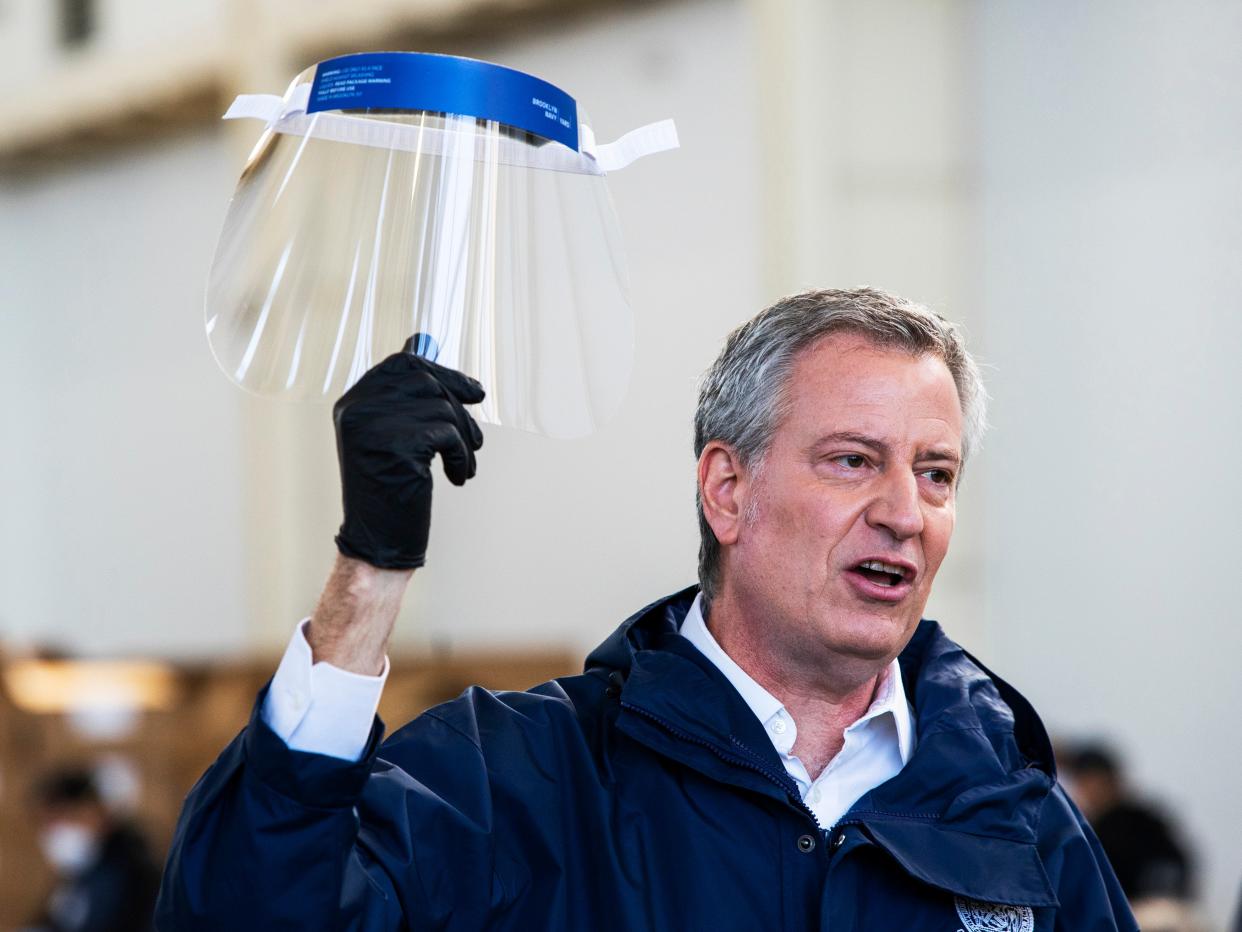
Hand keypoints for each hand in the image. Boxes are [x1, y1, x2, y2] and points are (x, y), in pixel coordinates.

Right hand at [332, 339, 484, 568]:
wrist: (378, 544)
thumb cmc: (391, 493)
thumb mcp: (393, 437)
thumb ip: (405, 397)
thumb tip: (422, 342)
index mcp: (353, 404)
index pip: (402, 364)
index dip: (444, 373)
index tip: (474, 392)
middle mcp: (357, 409)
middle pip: (426, 381)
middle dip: (460, 410)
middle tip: (474, 441)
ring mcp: (372, 426)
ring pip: (441, 408)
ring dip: (464, 438)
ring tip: (464, 464)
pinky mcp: (394, 445)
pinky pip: (446, 434)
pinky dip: (460, 455)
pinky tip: (457, 476)